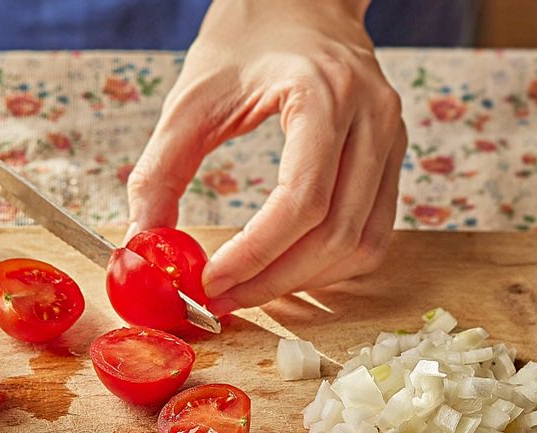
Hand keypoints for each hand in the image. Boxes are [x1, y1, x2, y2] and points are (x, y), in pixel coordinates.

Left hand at [126, 0, 406, 313]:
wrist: (301, 2)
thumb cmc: (247, 39)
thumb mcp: (191, 98)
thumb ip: (160, 172)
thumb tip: (144, 244)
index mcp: (324, 95)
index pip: (301, 201)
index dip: (255, 256)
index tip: (211, 283)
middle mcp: (372, 120)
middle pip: (336, 235)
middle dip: (275, 281)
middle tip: (224, 300)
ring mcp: (391, 141)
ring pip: (361, 246)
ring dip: (305, 282)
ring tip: (253, 289)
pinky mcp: (392, 161)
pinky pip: (371, 237)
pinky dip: (330, 268)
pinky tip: (290, 270)